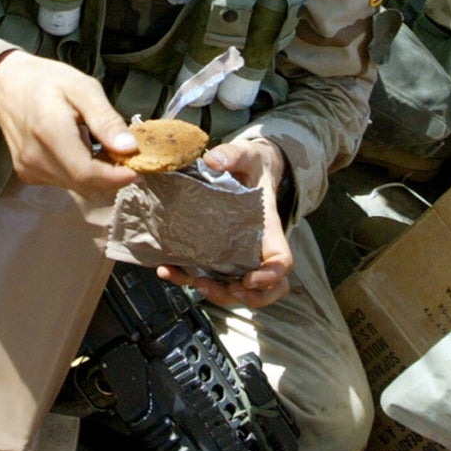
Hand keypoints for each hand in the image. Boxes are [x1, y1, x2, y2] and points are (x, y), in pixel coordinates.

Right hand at [0, 50, 138, 194]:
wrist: (5, 86)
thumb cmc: (46, 81)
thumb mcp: (82, 87)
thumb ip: (105, 119)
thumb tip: (130, 148)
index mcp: (50, 134)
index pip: (87, 174)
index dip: (117, 177)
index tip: (138, 167)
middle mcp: (36, 159)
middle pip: (85, 186)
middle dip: (112, 176)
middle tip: (125, 153)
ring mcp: (30, 170)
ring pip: (77, 187)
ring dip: (97, 174)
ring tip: (100, 146)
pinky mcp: (28, 175)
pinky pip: (65, 183)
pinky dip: (81, 173)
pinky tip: (81, 150)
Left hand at [160, 138, 293, 307]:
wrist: (247, 166)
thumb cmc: (252, 163)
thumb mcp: (247, 154)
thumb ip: (233, 155)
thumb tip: (213, 160)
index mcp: (269, 227)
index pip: (281, 260)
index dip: (271, 277)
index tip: (250, 279)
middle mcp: (256, 247)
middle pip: (265, 288)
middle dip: (248, 297)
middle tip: (227, 289)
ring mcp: (237, 254)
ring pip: (237, 289)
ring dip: (218, 293)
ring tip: (194, 283)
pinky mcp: (216, 253)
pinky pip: (208, 275)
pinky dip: (188, 280)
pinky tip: (168, 270)